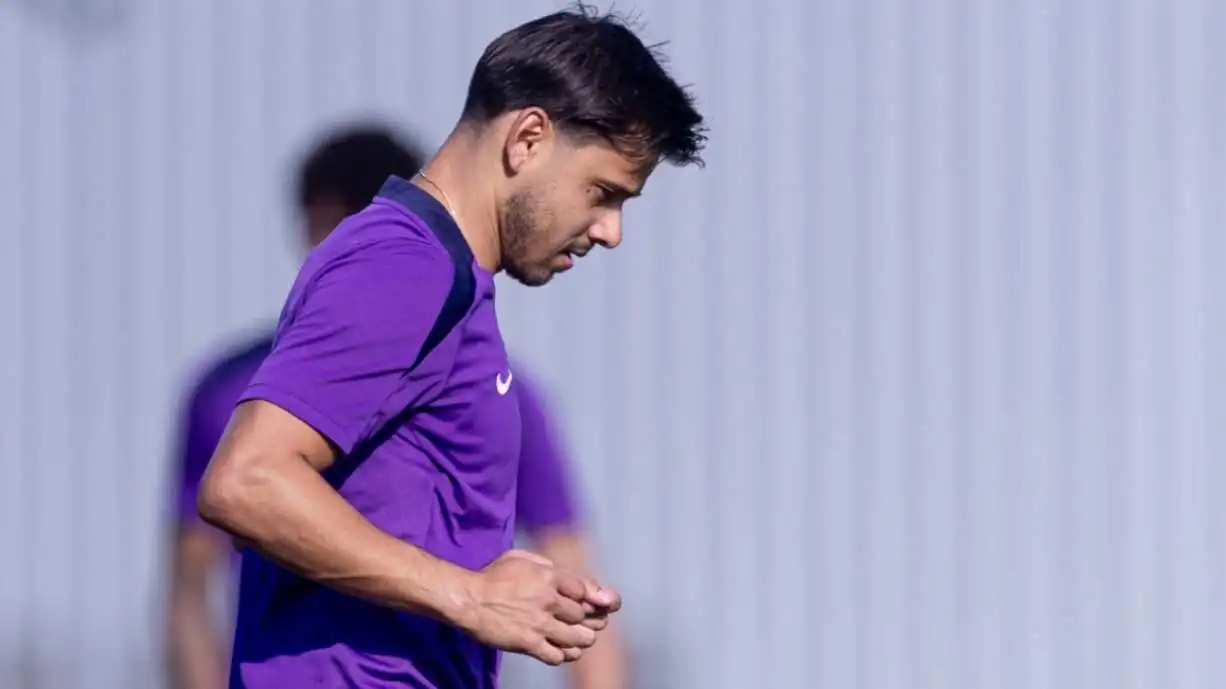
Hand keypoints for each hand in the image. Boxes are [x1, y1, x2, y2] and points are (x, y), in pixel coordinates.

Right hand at [456, 550, 620, 665]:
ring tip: (576, 639)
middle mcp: (549, 599)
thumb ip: (546, 564)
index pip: (585, 590)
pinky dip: (563, 655)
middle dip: (585, 619)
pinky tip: (558, 650)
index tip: (584, 603)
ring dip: (580, 639)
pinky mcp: (529, 643)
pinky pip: (558, 656)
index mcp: (549, 576)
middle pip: (584, 615)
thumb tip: (565, 574)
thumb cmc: (493, 576)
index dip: (588, 598)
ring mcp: (540, 623)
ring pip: (578, 638)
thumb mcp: (520, 558)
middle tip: (581, 623)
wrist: (469, 600)